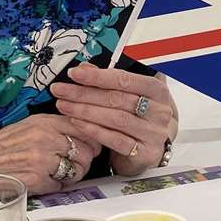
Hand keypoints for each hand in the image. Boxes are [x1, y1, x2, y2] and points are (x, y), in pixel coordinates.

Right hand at [0, 113, 100, 193]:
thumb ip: (56, 126)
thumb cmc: (3, 145)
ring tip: (60, 173)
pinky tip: (44, 182)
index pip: (84, 127)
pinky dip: (56, 187)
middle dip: (85, 161)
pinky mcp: (35, 180)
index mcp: (45, 121)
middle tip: (76, 164)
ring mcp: (41, 160)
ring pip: (77, 170)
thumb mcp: (30, 125)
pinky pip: (60, 186)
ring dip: (73, 175)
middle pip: (86, 151)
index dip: (94, 139)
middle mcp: (45, 138)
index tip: (94, 145)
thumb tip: (86, 130)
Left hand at [52, 64, 177, 175]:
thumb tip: (85, 67)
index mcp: (157, 91)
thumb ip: (107, 81)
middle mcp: (159, 111)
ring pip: (115, 118)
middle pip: (117, 98)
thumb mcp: (126, 97)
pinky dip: (93, 130)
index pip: (124, 79)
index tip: (74, 74)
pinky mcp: (145, 152)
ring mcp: (154, 132)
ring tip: (64, 106)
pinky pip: (115, 140)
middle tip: (61, 90)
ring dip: (85, 111)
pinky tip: (77, 123)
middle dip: (84, 93)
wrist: (149, 150)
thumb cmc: (137, 120)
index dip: (97, 76)